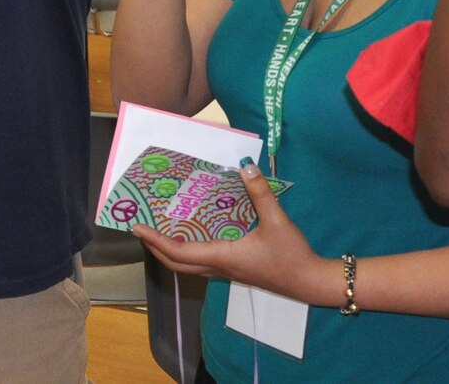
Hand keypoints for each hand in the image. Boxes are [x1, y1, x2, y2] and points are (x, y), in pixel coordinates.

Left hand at [132, 160, 334, 306]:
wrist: (310, 282)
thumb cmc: (291, 255)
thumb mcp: (277, 220)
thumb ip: (260, 193)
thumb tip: (245, 166)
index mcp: (222, 256)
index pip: (179, 251)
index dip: (156, 240)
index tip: (138, 227)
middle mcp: (218, 267)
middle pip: (176, 264)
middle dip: (155, 248)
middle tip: (142, 230)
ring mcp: (226, 271)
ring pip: (188, 267)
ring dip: (170, 252)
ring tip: (161, 232)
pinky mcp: (235, 270)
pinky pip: (202, 264)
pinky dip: (188, 252)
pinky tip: (193, 236)